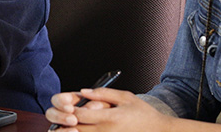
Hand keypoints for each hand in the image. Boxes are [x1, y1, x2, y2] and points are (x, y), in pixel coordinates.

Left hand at [46, 88, 172, 131]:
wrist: (159, 131)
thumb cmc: (143, 114)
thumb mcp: (126, 97)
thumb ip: (103, 93)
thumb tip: (83, 92)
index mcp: (109, 118)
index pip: (80, 114)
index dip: (68, 109)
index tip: (66, 105)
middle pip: (76, 129)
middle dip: (65, 123)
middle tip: (61, 117)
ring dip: (71, 131)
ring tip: (66, 126)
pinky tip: (80, 129)